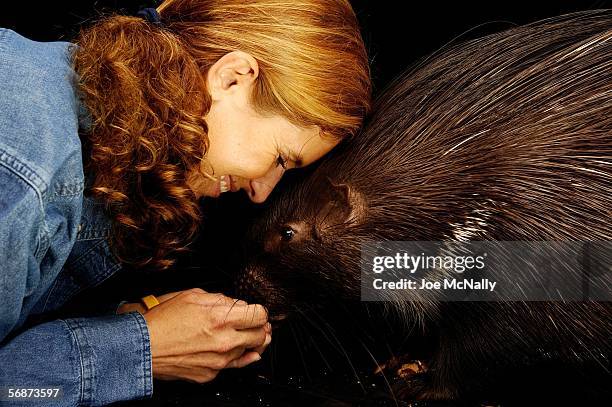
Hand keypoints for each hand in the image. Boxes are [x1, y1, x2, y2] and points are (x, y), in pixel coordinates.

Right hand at [119, 288, 271, 382]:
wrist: (142, 348)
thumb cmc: (163, 320)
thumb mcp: (193, 296)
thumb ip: (220, 299)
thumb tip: (236, 304)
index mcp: (221, 318)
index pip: (260, 315)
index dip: (259, 311)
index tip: (255, 310)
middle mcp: (224, 342)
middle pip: (260, 335)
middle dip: (260, 327)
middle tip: (256, 323)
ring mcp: (219, 361)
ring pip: (251, 351)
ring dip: (250, 342)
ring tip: (248, 334)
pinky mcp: (211, 374)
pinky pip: (235, 365)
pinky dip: (240, 357)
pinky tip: (241, 351)